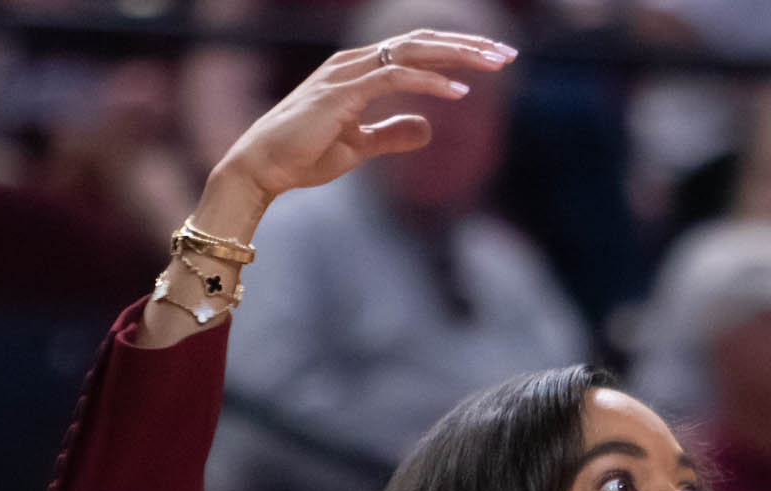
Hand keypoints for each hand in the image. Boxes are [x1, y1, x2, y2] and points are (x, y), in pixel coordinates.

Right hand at [205, 28, 517, 222]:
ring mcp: (348, 73)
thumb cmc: (304, 156)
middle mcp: (355, 62)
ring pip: (413, 52)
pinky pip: (395, 78)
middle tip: (507, 54)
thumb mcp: (360, 147)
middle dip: (467, 46)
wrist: (263, 168)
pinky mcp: (343, 93)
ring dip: (458, 57)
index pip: (416, 50)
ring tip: (494, 66)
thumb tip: (427, 129)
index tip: (493, 60)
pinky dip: (430, 83)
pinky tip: (459, 95)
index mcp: (360, 70)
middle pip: (421, 42)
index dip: (456, 52)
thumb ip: (392, 135)